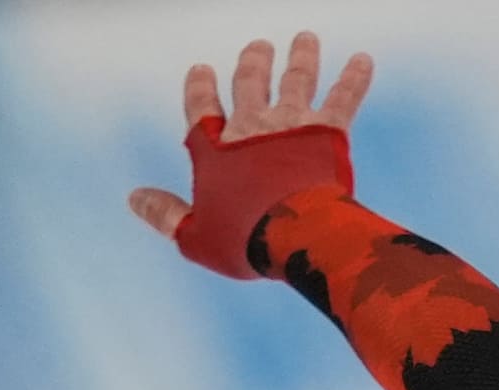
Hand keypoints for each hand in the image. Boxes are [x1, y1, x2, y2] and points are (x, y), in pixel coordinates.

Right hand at [127, 31, 374, 244]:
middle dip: (253, 64)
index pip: (200, 109)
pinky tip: (364, 59)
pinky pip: (344, 98)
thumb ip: (165, 214)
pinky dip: (354, 77)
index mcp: (215, 149)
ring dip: (301, 58)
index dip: (199, 88)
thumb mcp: (195, 236)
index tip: (201, 70)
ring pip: (295, 80)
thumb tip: (134, 199)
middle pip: (250, 84)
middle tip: (259, 48)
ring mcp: (291, 125)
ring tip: (306, 40)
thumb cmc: (245, 241)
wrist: (297, 234)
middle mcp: (251, 126)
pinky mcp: (328, 132)